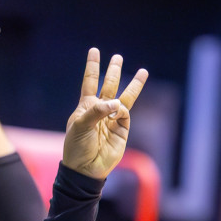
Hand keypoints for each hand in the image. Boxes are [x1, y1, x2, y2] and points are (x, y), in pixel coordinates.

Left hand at [62, 49, 146, 179]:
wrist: (86, 169)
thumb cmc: (77, 147)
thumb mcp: (80, 126)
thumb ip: (97, 111)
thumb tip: (116, 102)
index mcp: (86, 107)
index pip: (90, 82)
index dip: (93, 66)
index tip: (94, 51)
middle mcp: (100, 110)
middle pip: (109, 86)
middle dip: (114, 71)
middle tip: (118, 57)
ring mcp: (112, 119)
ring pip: (125, 97)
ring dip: (134, 85)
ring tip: (143, 71)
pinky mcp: (122, 129)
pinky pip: (125, 113)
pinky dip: (121, 109)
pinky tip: (117, 110)